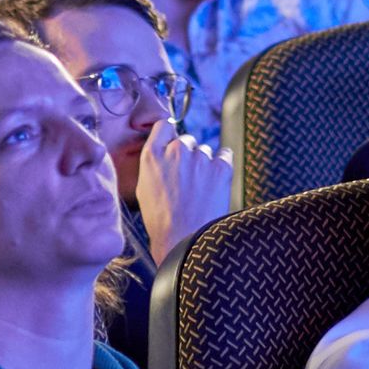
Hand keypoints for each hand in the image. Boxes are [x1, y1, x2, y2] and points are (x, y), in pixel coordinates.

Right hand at [136, 126, 233, 260]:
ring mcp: (200, 158)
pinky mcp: (221, 167)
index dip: (169, 136)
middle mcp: (176, 151)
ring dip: (203, 164)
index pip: (163, 126)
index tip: (173, 144)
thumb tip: (164, 152)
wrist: (185, 241)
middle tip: (186, 180)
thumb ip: (154, 164)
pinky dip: (221, 166)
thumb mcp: (144, 189)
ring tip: (199, 190)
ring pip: (204, 151)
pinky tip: (215, 183)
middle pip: (186, 140)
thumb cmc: (162, 222)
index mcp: (152, 155)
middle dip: (186, 155)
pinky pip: (224, 155)